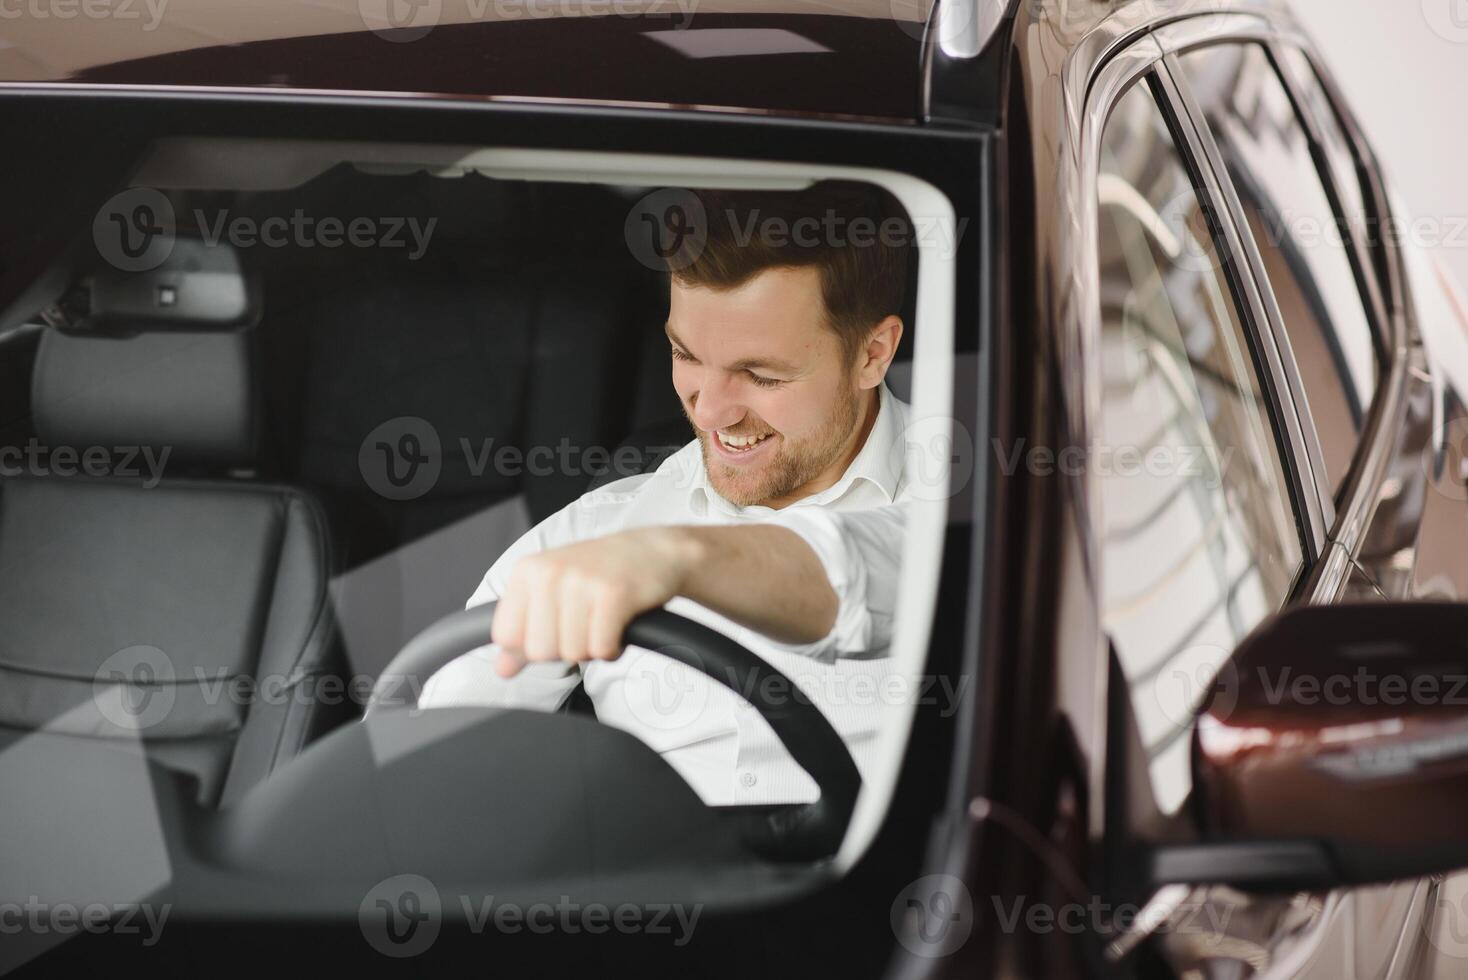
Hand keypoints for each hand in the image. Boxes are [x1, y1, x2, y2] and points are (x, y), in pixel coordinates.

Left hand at [490, 527, 699, 677]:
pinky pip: (602, 649)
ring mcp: (581, 582)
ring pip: (572, 653)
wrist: (655, 552)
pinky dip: (614, 648)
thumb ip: (524, 631)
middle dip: (565, 649)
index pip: (505, 635)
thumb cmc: (602, 573)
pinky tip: (619, 627)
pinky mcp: (613, 594)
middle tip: (585, 624)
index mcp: (527, 571)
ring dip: (593, 648)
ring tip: (603, 622)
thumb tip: (502, 669)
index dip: (530, 646)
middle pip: (539, 651)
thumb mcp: (553, 593)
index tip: (554, 630)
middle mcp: (549, 572)